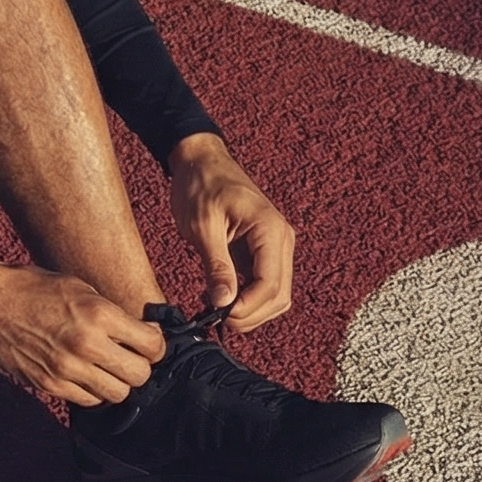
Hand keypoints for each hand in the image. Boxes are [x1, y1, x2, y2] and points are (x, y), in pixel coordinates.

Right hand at [0, 263, 165, 405]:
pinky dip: (92, 391)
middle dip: (140, 366)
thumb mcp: (80, 287)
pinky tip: (84, 373)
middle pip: (140, 375)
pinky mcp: (50, 385)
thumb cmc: (35, 288)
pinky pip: (88, 401)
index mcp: (99, 314)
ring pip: (118, 394)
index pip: (152, 345)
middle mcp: (87, 345)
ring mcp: (67, 369)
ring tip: (106, 367)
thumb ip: (112, 313)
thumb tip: (143, 334)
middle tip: (130, 355)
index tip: (148, 340)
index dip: (156, 344)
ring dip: (117, 382)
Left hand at [167, 133, 294, 332]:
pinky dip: (246, 298)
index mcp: (270, 230)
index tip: (218, 317)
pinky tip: (218, 297)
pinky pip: (264, 285)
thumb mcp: (202, 225)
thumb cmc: (199, 185)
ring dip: (250, 310)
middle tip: (214, 320)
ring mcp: (276, 246)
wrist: (201, 161)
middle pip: (279, 296)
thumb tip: (224, 304)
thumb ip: (216, 265)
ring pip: (275, 295)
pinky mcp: (264, 252)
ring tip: (214, 308)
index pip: (271, 285)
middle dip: (250, 315)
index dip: (247, 308)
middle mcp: (281, 240)